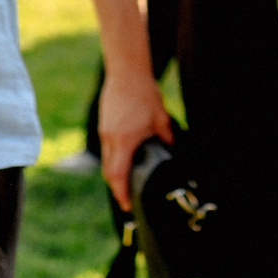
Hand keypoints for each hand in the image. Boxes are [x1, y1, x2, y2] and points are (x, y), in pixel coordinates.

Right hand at [99, 68, 176, 209]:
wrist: (127, 72)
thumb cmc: (144, 95)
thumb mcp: (161, 120)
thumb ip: (167, 139)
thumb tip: (174, 153)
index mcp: (124, 141)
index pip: (117, 175)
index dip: (120, 193)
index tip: (126, 205)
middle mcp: (110, 139)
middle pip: (109, 172)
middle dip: (117, 187)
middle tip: (127, 198)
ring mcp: (104, 131)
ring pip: (107, 159)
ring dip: (115, 172)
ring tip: (127, 180)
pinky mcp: (104, 123)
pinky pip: (107, 147)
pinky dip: (114, 158)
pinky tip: (125, 157)